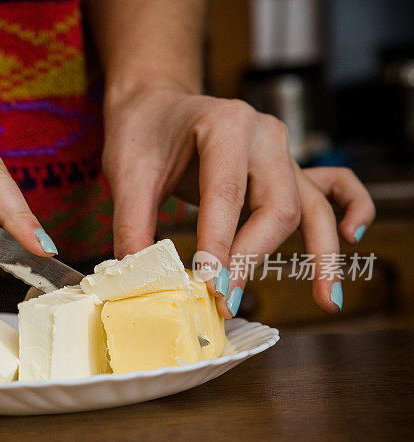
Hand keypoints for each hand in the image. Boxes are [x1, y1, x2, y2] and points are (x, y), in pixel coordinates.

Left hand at [102, 88, 374, 315]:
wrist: (156, 103)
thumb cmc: (142, 132)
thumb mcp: (126, 172)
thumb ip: (132, 223)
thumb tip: (137, 276)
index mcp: (224, 124)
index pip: (227, 193)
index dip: (220, 244)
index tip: (210, 285)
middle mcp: (263, 135)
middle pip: (276, 205)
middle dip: (254, 258)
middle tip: (227, 299)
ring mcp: (281, 151)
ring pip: (308, 206)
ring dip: (318, 254)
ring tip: (324, 301)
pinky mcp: (287, 168)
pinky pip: (333, 186)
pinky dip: (351, 209)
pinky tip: (351, 237)